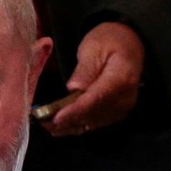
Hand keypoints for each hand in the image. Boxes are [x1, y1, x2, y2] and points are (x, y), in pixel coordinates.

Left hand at [42, 22, 144, 136]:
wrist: (129, 45)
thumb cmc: (110, 40)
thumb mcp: (94, 46)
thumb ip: (85, 68)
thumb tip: (74, 88)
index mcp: (122, 78)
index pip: (96, 98)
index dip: (75, 110)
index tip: (56, 118)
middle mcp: (125, 98)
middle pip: (93, 114)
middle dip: (67, 120)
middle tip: (41, 122)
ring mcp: (122, 108)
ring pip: (92, 122)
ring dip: (69, 125)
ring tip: (45, 125)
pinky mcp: (116, 113)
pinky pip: (95, 123)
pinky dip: (76, 126)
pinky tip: (59, 129)